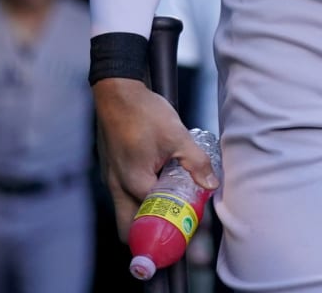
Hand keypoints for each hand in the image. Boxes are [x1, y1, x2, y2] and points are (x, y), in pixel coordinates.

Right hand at [93, 78, 217, 241]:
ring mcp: (111, 178)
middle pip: (129, 227)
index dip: (170, 224)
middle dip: (149, 229)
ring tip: (168, 199)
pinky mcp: (111, 168)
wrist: (117, 91)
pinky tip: (156, 178)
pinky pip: (122, 192)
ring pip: (124, 210)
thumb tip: (211, 184)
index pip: (152, 219)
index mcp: (133, 185)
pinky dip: (138, 194)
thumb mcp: (177, 136)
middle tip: (172, 220)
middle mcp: (117, 188)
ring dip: (144, 210)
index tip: (186, 224)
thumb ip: (196, 162)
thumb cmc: (143, 112)